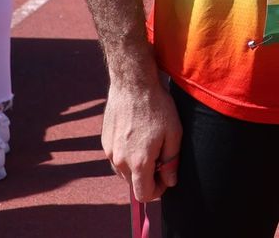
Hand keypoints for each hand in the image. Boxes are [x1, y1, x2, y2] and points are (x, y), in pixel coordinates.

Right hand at [102, 72, 182, 203]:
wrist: (133, 85)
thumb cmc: (157, 107)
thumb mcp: (174, 133)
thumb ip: (171, 161)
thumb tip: (170, 182)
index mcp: (138, 162)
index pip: (143, 194)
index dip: (157, 191)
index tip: (165, 179)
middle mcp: (119, 161)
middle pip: (132, 183)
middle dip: (147, 177)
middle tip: (161, 158)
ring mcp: (109, 151)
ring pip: (123, 172)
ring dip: (136, 167)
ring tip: (150, 145)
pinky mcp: (104, 142)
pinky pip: (116, 158)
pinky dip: (127, 156)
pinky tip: (138, 137)